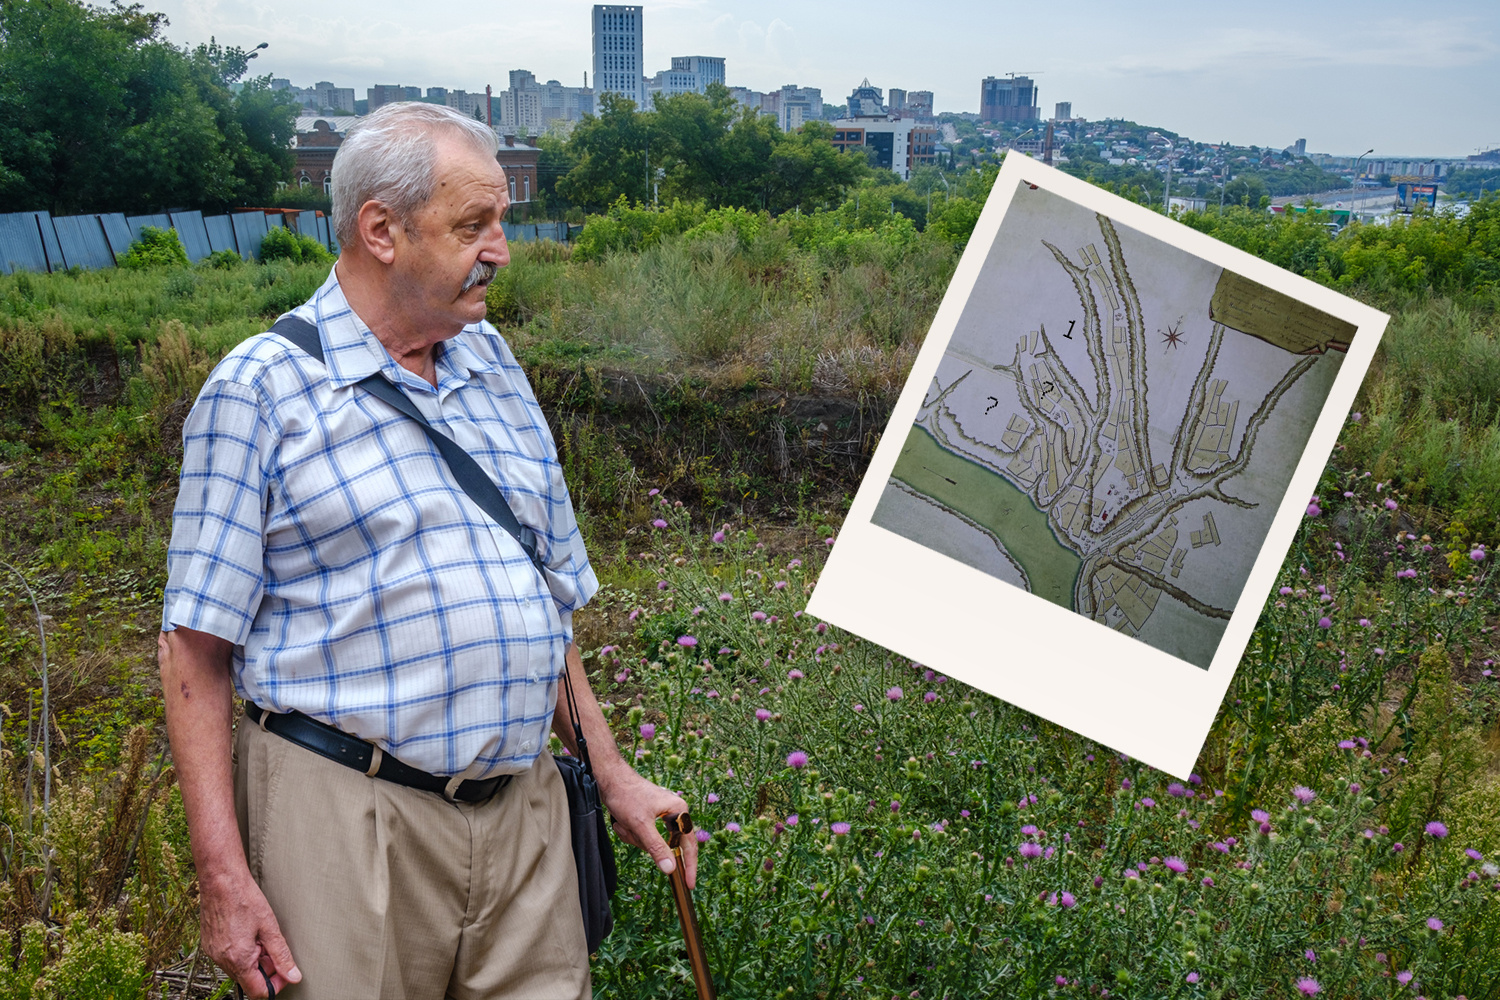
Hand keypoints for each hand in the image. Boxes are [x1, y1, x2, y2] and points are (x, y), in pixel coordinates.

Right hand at [199, 869, 301, 997]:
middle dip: (265, 968)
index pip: (257, 991)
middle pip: (248, 979)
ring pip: (238, 968)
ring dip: (253, 958)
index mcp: (238, 960)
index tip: (284, 972)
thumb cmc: (244, 898)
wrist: (220, 880)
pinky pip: (227, 957)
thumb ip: (282, 955)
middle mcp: (222, 961)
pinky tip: (247, 932)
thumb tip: (293, 976)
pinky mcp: (209, 945)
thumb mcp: (270, 928)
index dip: (274, 985)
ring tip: (259, 935)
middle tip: (273, 946)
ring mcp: (213, 953)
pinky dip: (240, 951)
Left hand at [598, 767, 698, 888]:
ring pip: (651, 843)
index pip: (689, 845)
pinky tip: (621, 822)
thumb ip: (657, 847)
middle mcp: (674, 813)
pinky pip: (643, 837)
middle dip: (644, 842)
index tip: (689, 885)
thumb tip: (670, 869)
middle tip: (631, 830)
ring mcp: (661, 815)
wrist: (609, 779)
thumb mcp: (641, 825)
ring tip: (623, 823)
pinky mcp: (649, 818)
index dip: (689, 866)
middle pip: (666, 845)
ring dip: (634, 837)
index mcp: (679, 811)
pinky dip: (630, 833)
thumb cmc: (626, 796)